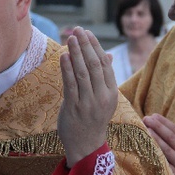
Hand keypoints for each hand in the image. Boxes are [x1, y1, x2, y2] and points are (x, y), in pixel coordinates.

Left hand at [58, 27, 117, 166]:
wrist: (86, 145)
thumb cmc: (93, 119)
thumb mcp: (104, 99)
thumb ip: (104, 77)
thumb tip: (107, 55)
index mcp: (111, 93)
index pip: (104, 64)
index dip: (96, 46)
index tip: (87, 33)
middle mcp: (102, 96)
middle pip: (94, 65)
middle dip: (85, 45)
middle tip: (78, 30)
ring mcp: (88, 102)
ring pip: (82, 72)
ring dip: (76, 53)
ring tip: (70, 38)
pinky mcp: (74, 107)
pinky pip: (70, 84)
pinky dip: (67, 68)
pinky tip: (64, 56)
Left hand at [143, 113, 174, 174]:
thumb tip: (164, 132)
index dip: (165, 122)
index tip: (154, 116)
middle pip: (170, 137)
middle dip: (157, 127)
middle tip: (146, 119)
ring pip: (166, 150)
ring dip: (155, 139)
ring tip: (145, 130)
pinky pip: (165, 167)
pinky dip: (156, 160)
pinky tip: (146, 154)